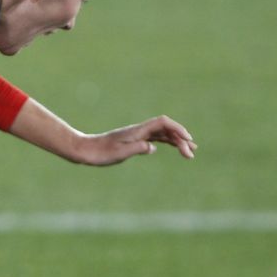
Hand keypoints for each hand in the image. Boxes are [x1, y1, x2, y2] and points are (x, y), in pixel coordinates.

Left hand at [72, 114, 195, 164]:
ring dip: (176, 141)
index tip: (187, 140)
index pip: (163, 123)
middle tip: (191, 154)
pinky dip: (166, 142)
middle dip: (180, 139)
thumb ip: (137, 149)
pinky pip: (155, 138)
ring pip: (162, 134)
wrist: (86, 150)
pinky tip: (172, 147)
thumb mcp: (119, 153)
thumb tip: (152, 148)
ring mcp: (137, 135)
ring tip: (189, 152)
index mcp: (137, 131)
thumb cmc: (101, 153)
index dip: (177, 129)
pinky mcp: (134, 140)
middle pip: (165, 129)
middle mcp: (139, 130)